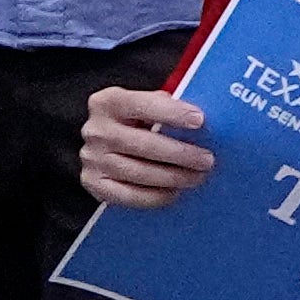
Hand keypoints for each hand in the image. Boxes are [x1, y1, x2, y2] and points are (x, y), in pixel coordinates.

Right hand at [77, 80, 214, 208]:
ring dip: (174, 177)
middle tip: (206, 159)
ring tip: (197, 176)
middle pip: (143, 144)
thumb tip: (197, 118)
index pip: (140, 104)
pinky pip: (131, 195)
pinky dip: (157, 196)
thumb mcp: (143, 106)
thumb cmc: (133, 125)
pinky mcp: (95, 184)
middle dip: (181, 153)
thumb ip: (163, 107)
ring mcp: (93, 159)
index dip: (171, 112)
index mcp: (107, 103)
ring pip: (140, 172)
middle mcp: (96, 130)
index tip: (199, 120)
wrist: (105, 148)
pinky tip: (175, 191)